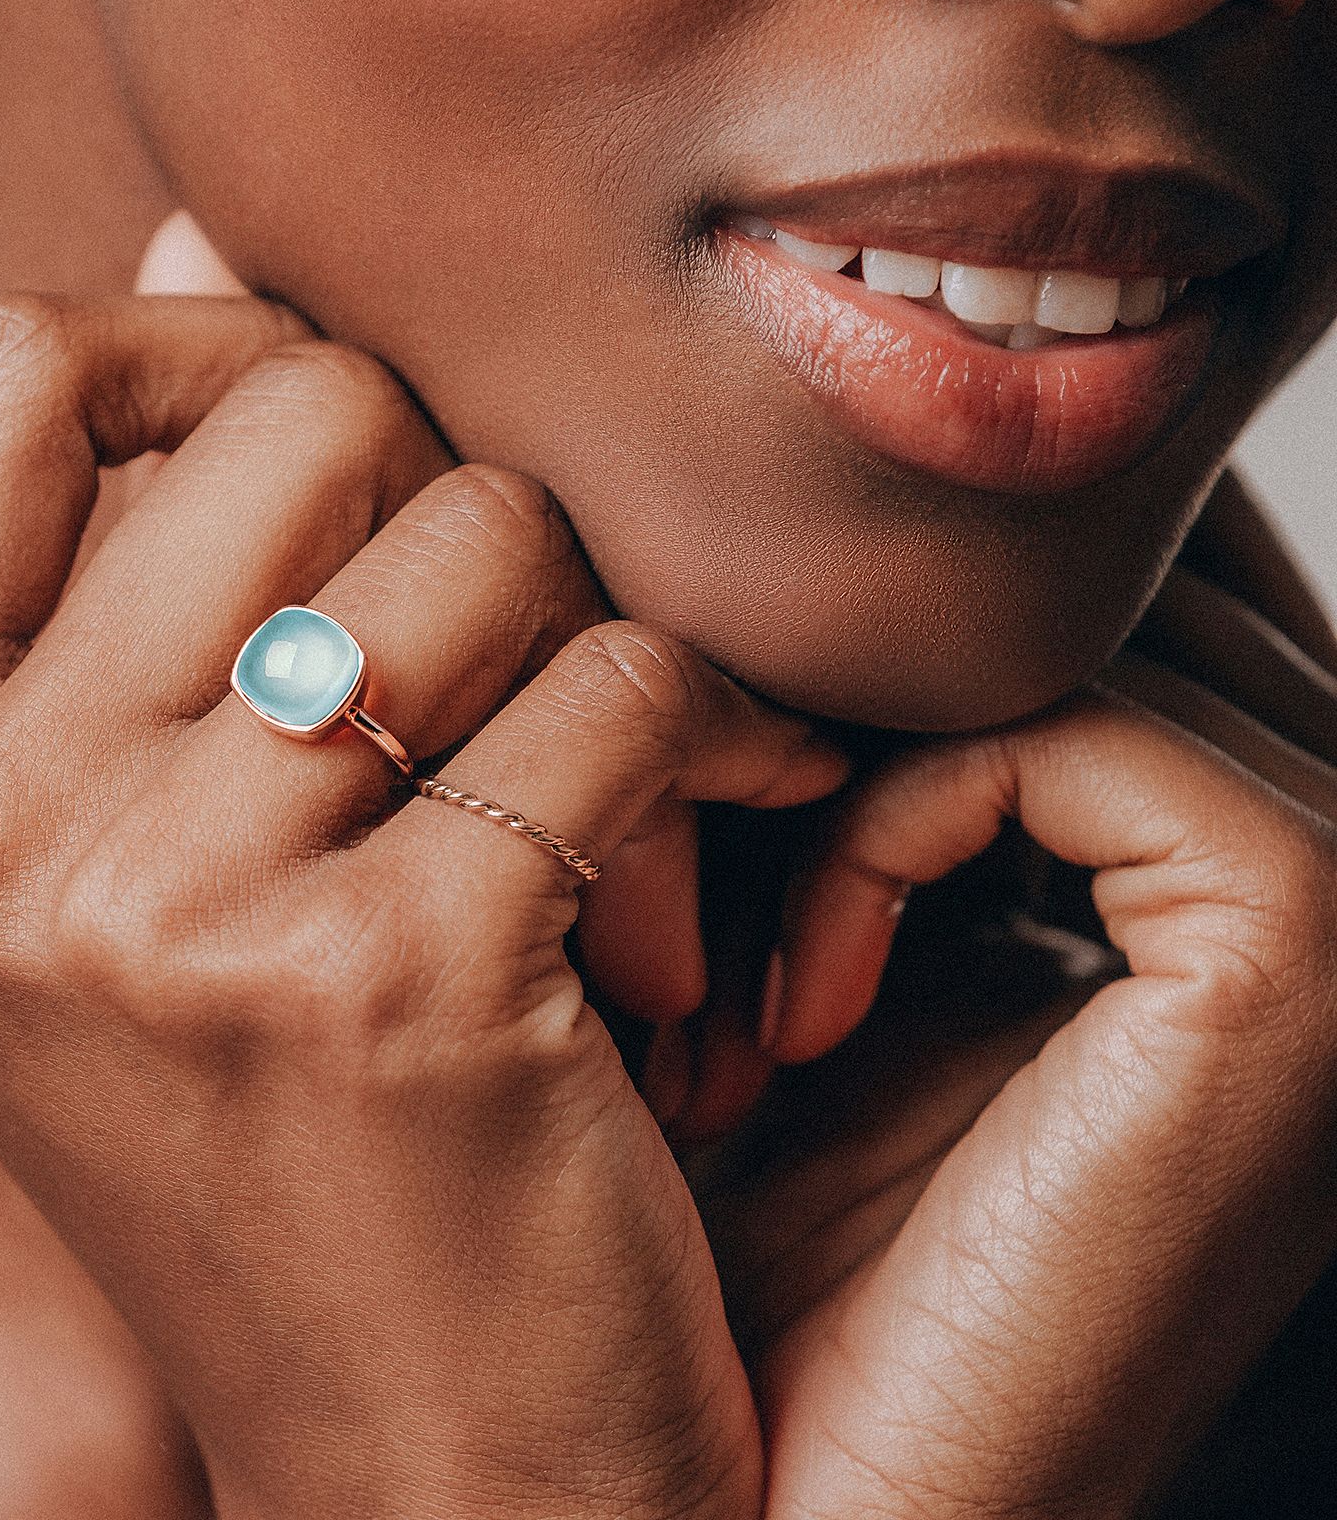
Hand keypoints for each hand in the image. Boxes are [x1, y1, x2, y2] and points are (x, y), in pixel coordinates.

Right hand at [0, 273, 845, 1518]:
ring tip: (601, 749)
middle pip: (290, 412)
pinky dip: (712, 724)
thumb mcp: (128, 854)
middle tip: (498, 631)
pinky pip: (619, 683)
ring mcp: (174, 916)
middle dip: (443, 481)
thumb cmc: (282, 1130)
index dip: (191, 335)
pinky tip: (724, 815)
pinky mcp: (399, 980)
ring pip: (482, 530)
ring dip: (588, 613)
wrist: (419, 1465)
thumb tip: (201, 227)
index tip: (322, 435)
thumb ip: (140, 548)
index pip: (5, 370)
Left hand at [751, 626, 1336, 1516]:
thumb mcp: (807, 910)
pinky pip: (1053, 736)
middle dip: (823, 681)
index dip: (839, 626)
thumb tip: (757, 520)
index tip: (679, 765)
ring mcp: (1326, 873)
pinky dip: (880, 841)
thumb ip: (848, 720)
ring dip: (816, 768)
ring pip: (1025, 634)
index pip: (1050, 568)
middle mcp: (1301, 816)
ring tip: (715, 956)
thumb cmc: (774, 1207)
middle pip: (1040, 578)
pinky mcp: (1302, 929)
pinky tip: (802, 1013)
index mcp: (1203, 812)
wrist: (816, 1491)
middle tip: (671, 840)